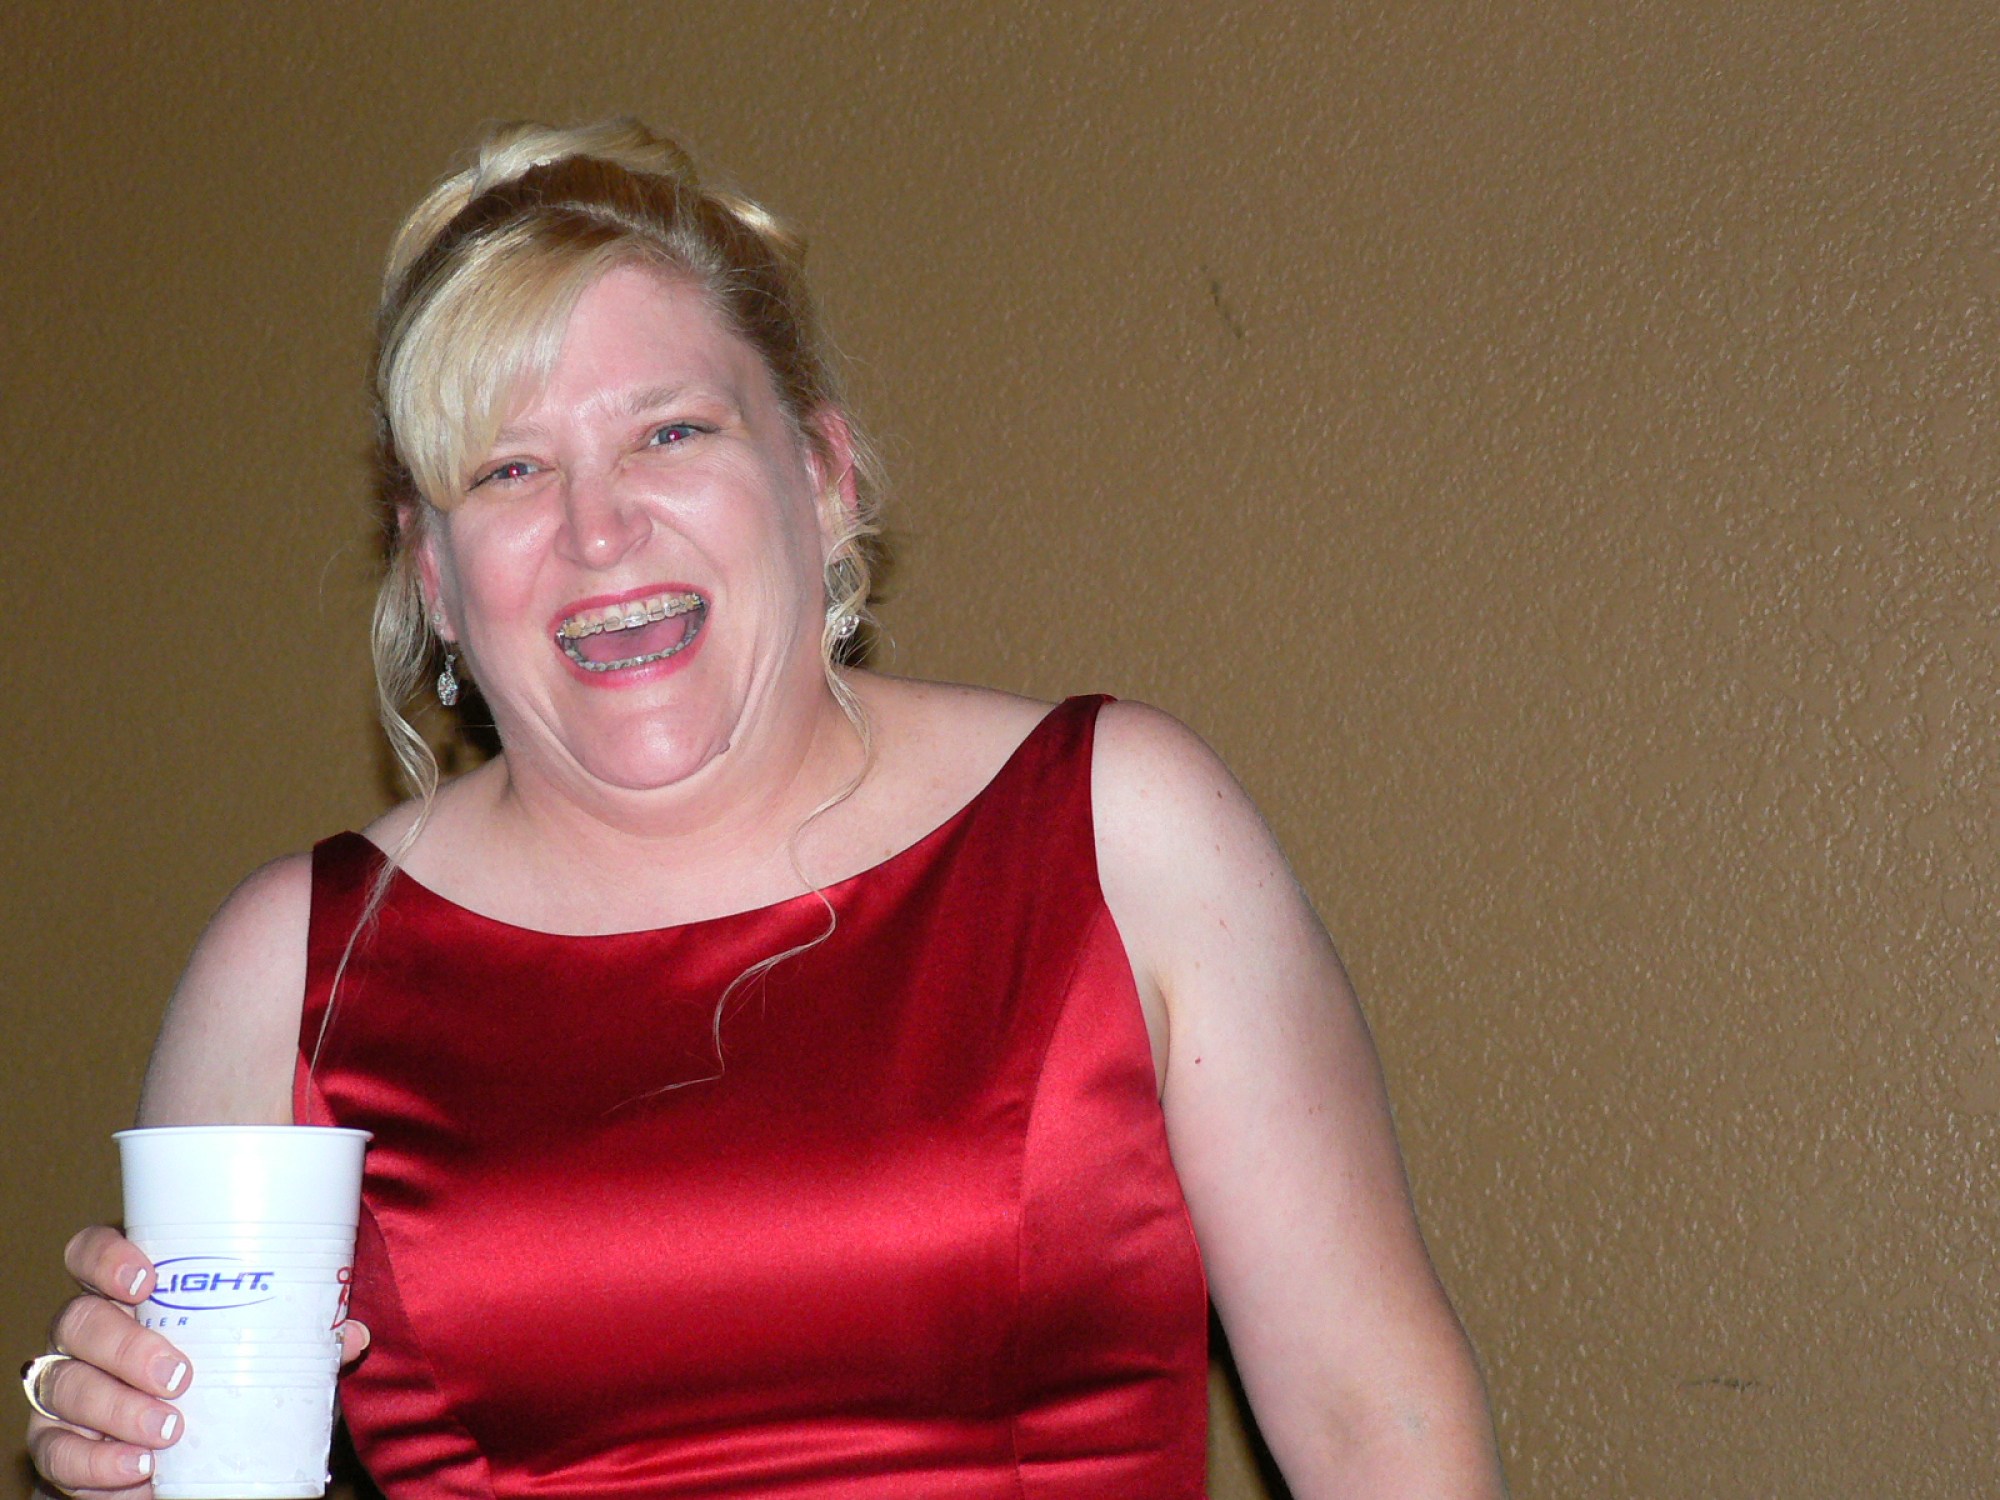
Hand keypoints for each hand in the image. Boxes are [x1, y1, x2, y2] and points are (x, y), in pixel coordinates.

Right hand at [25, 1226, 369, 1498]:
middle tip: (180, 1375)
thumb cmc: (222, 1366)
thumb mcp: (260, 1345)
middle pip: (80, 1321)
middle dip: (126, 1347)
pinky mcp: (59, 1440)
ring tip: (167, 1431)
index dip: (107, 1259)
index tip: (146, 1280)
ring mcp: (68, 1383)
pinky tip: (136, 1471)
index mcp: (130, 1288)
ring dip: (115, 1410)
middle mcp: (88, 1330)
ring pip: (65, 1385)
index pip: (91, 1252)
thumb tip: (352, 1336)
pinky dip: (95, 1463)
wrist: (184, 1444)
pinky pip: (57, 1449)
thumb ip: (300, 1335)